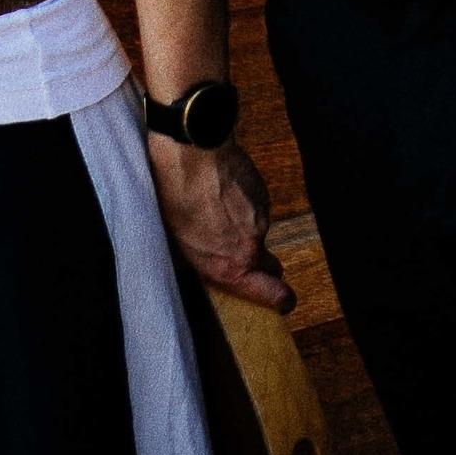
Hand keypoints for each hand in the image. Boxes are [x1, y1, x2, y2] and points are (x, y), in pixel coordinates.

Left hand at [148, 134, 289, 311]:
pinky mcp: (262, 192)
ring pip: (258, 232)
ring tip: (214, 210)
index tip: (280, 302)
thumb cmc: (175, 197)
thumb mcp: (175, 242)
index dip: (280, 300)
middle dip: (260, 265)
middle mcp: (252, 245)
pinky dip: (243, 205)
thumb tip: (197, 266)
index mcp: (231, 266)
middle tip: (234, 252)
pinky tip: (220, 191)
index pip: (276, 295)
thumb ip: (197, 262)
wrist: (191, 152)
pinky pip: (256, 207)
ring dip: (243, 228)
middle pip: (272, 266)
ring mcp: (261, 217)